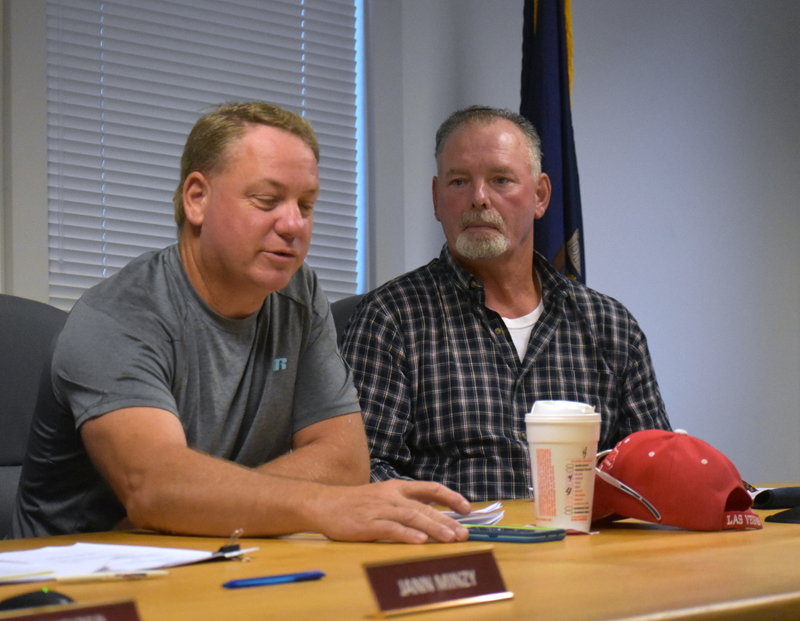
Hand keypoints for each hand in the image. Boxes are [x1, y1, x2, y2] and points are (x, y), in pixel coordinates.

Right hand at [312, 479, 470, 543]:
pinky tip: (421, 541)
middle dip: (447, 520)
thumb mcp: (383, 496)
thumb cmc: (354, 503)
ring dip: (434, 528)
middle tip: (465, 533)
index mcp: (397, 487)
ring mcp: (380, 509)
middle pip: (424, 507)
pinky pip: (391, 529)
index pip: (430, 489)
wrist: (323, 503)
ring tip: (451, 538)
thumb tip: (432, 514)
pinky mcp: (368, 524)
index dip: (450, 497)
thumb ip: (405, 503)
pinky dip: (407, 535)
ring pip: (412, 518)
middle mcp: (391, 496)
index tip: (467, 508)